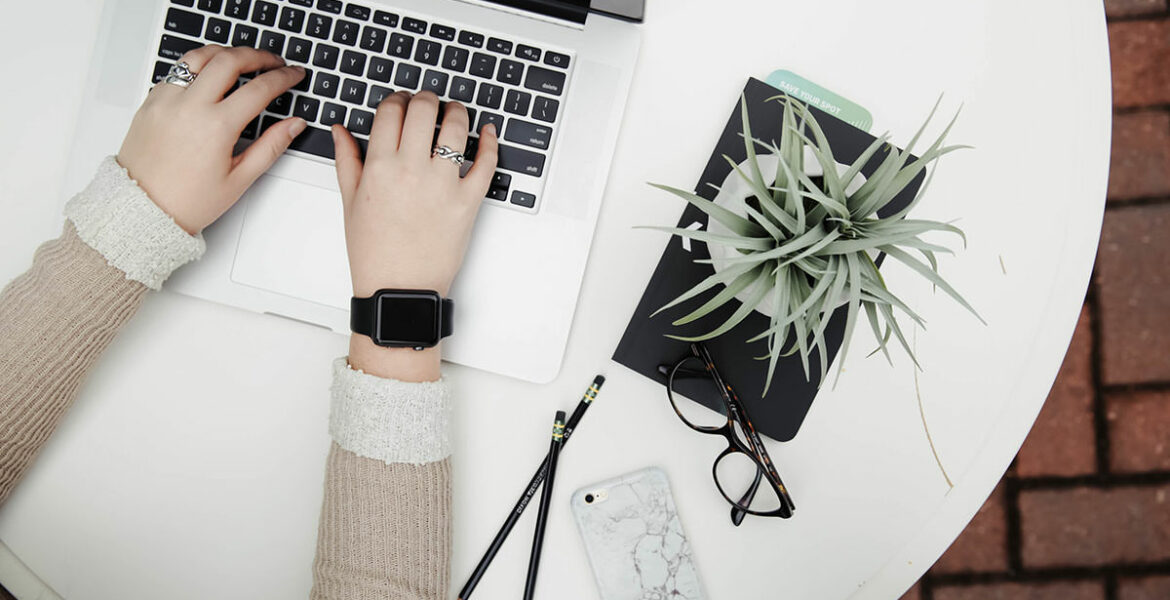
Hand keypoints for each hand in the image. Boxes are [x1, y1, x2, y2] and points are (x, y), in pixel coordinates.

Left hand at [117, 45, 306, 233]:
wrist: (142, 209)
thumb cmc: (187, 201)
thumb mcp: (239, 179)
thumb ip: (271, 146)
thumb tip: (293, 125)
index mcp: (216, 126)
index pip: (259, 88)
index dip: (283, 77)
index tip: (293, 74)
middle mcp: (189, 106)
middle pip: (230, 60)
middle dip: (258, 55)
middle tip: (273, 61)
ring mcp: (166, 100)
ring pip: (200, 56)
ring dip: (225, 53)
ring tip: (241, 59)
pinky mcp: (151, 101)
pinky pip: (177, 71)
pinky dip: (198, 66)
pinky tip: (209, 76)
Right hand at [334, 91, 498, 380]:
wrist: (399, 289)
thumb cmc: (374, 252)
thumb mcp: (350, 203)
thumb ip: (347, 160)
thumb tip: (341, 130)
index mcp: (379, 167)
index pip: (391, 111)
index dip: (397, 99)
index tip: (401, 102)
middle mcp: (411, 170)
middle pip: (423, 110)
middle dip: (426, 98)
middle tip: (428, 102)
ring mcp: (443, 185)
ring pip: (456, 128)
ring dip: (457, 112)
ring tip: (455, 113)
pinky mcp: (468, 201)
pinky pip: (486, 163)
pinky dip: (490, 142)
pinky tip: (488, 132)